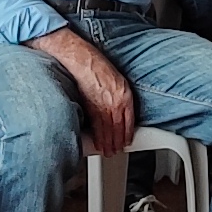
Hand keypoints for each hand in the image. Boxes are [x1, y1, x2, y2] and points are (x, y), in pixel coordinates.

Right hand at [36, 27, 139, 156]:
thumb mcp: (118, 81)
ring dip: (108, 144)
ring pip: (108, 131)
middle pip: (119, 129)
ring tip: (108, 151)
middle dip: (118, 143)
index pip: (129, 122)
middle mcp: (116, 103)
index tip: (127, 142)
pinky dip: (98, 137)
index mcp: (126, 96)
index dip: (127, 135)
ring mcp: (103, 106)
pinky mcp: (91, 108)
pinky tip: (98, 143)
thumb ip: (121, 98)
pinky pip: (96, 127)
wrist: (83, 60)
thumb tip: (121, 114)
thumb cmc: (98, 68)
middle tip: (116, 151)